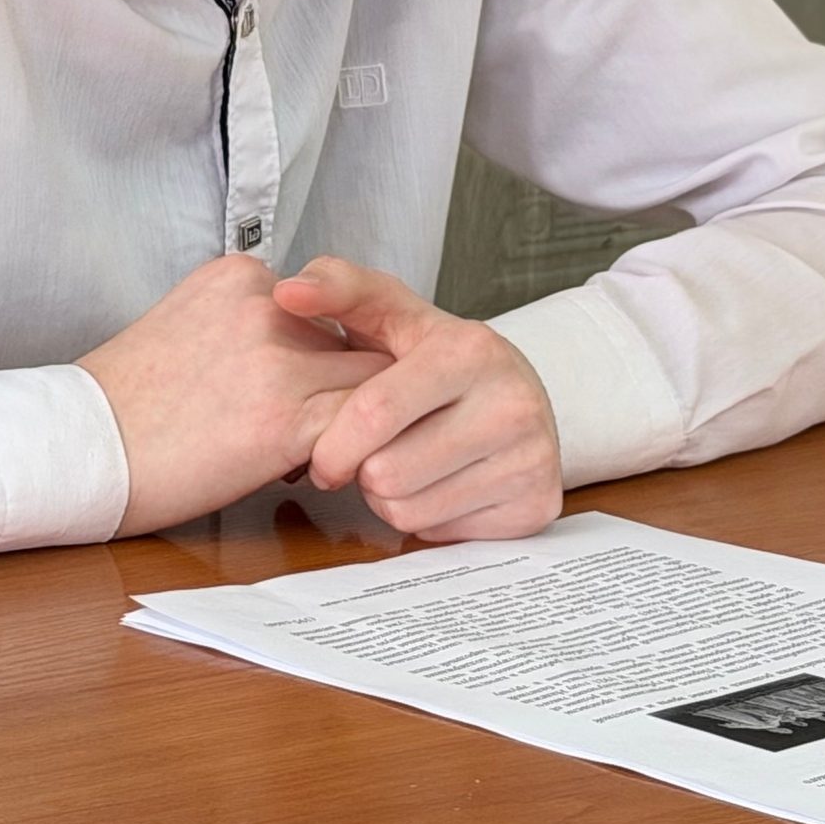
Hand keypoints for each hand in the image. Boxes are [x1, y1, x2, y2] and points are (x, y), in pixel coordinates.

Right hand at [78, 254, 392, 537]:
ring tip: (312, 450)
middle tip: (320, 424)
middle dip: (347, 384)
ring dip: (355, 420)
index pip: (327, 305)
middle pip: (359, 338)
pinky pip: (362, 429)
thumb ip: (246, 324)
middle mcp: (267, 304)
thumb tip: (297, 355)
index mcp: (240, 276)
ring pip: (375, 383)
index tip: (294, 388)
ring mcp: (280, 358)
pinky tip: (309, 471)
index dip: (322, 353)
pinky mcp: (287, 418)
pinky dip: (353, 453)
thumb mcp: (185, 325)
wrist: (79, 448)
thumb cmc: (122, 404)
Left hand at [278, 256, 563, 541]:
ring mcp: (529, 458)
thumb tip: (288, 291)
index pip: (375, 412)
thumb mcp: (393, 312)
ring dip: (387, 497)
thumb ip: (338, 291)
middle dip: (362, 470)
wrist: (519, 393)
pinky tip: (435, 483)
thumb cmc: (439, 357)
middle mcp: (511, 403)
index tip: (321, 456)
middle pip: (386, 472)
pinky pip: (440, 533)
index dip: (333, 444)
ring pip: (408, 509)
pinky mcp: (536, 505)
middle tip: (371, 454)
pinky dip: (424, 516)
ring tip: (403, 463)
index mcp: (470, 350)